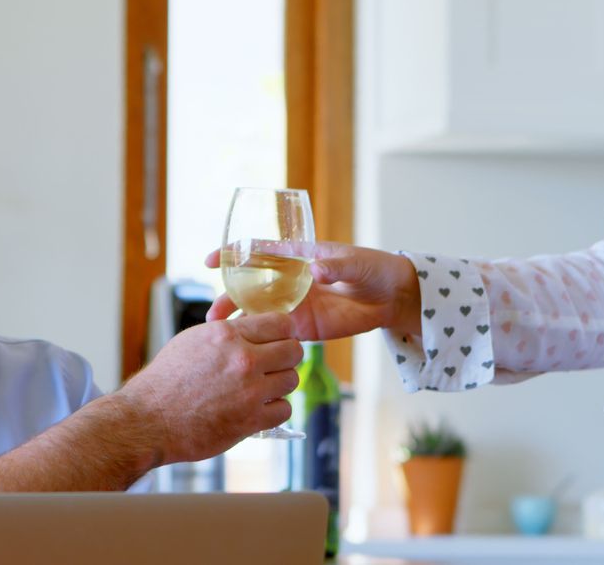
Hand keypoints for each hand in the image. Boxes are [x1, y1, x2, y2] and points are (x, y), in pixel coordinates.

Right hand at [116, 313, 302, 464]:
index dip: (283, 331)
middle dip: (286, 357)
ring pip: (292, 380)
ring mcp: (249, 391)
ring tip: (262, 389)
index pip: (281, 322)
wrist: (149, 419)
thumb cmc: (165, 380)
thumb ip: (226, 333)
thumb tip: (251, 327)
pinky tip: (257, 409)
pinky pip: (284, 409)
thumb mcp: (192, 341)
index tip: (278, 340)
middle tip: (273, 366)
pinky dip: (274, 410)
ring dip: (280, 384)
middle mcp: (243, 359)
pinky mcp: (251, 420)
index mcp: (227, 335)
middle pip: (294, 350)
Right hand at [205, 242, 422, 339]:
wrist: (391, 298)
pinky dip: (259, 341)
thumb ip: (336, 266)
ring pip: (258, 313)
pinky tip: (244, 351)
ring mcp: (294, 305)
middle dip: (229, 298)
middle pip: (250, 287)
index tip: (212, 261)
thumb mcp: (356, 263)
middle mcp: (289, 281)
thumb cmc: (373, 269)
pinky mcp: (303, 327)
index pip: (258, 252)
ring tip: (221, 336)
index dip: (233, 254)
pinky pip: (276, 334)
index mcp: (297, 257)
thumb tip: (318, 271)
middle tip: (214, 316)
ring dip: (238, 323)